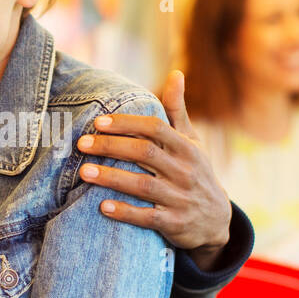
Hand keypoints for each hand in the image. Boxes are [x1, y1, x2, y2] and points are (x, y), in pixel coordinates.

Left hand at [76, 70, 231, 270]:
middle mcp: (185, 171)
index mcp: (187, 148)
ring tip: (84, 172)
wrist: (216, 220)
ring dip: (112, 178)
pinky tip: (102, 206)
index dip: (126, 124)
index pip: (155, 129)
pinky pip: (147, 218)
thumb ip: (178, 111)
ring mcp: (180, 198)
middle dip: (111, 146)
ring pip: (143, 185)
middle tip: (82, 144)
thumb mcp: (192, 142)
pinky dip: (125, 212)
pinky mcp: (174, 224)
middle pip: (145, 153)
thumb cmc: (195, 172)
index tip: (99, 122)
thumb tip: (175, 73)